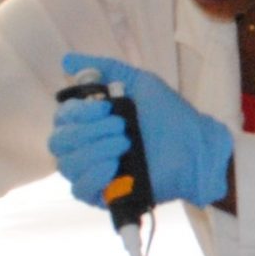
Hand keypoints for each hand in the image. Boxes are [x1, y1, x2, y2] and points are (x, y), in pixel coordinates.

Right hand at [51, 53, 233, 209]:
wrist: (195, 147)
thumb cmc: (169, 115)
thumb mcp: (137, 82)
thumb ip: (102, 69)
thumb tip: (67, 59)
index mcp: (90, 123)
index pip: (61, 119)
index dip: (77, 112)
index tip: (107, 107)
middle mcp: (86, 148)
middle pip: (59, 142)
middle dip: (88, 131)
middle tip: (121, 126)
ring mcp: (94, 173)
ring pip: (67, 165)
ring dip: (95, 150)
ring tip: (126, 143)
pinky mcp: (104, 196)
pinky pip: (80, 189)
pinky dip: (93, 175)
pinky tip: (114, 165)